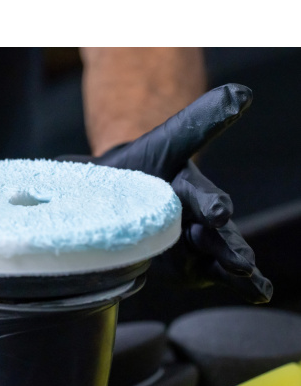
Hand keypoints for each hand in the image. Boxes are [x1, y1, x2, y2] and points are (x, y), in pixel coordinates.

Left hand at [58, 84, 272, 303]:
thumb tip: (241, 93)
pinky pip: (214, 275)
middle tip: (240, 260)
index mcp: (189, 188)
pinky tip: (259, 292)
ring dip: (233, 266)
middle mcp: (200, 218)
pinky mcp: (194, 265)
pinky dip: (238, 284)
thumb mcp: (166, 142)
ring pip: (219, 256)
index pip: (201, 196)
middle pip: (215, 234)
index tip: (218, 212)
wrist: (125, 191)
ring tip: (248, 276)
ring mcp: (199, 243)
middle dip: (226, 246)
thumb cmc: (145, 165)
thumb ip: (199, 121)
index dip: (209, 204)